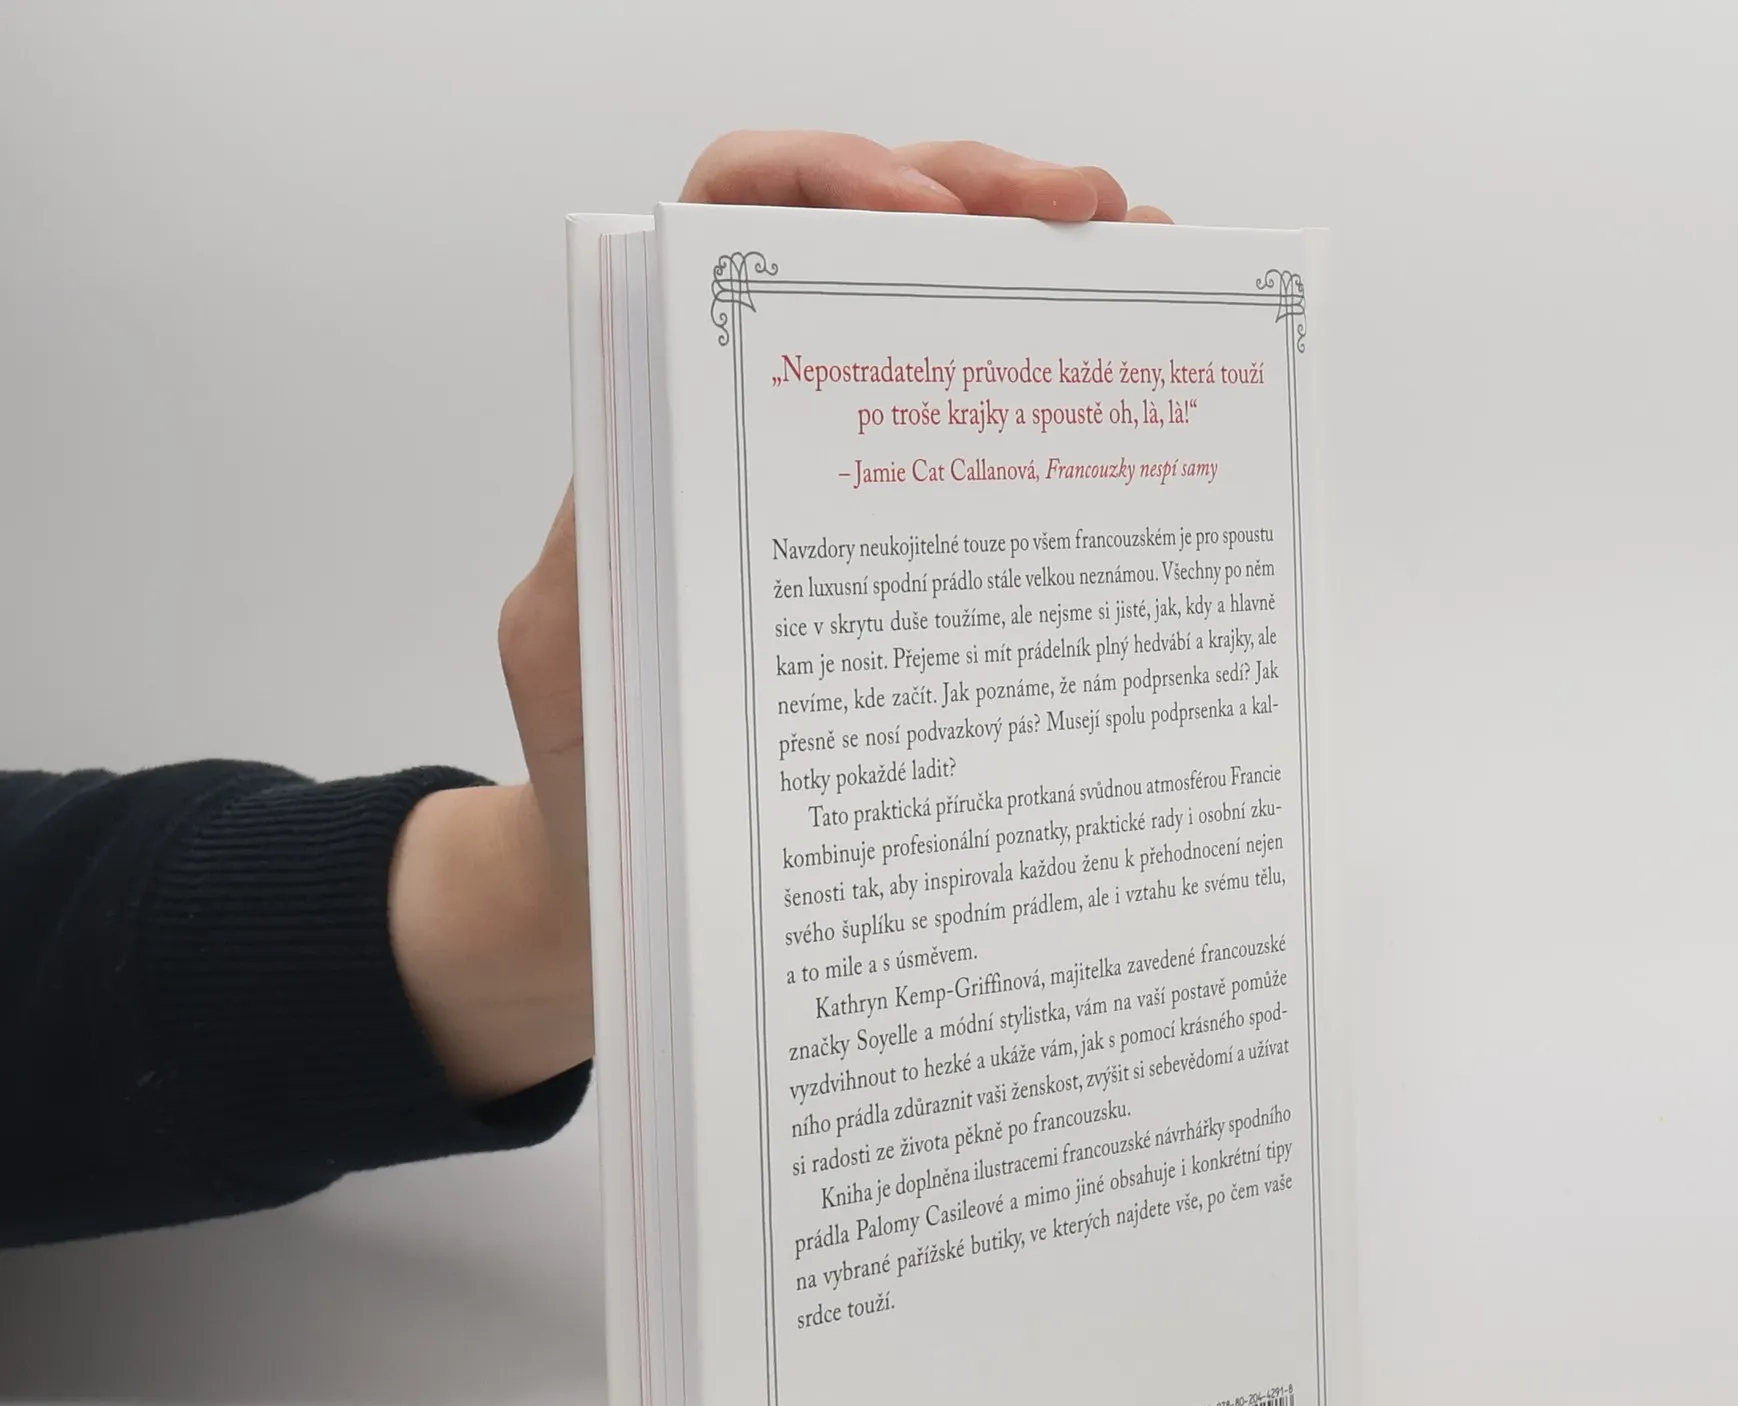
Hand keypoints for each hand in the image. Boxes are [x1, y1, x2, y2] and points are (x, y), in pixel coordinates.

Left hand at [390, 132, 1168, 1102]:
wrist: (621, 887)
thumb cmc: (595, 785)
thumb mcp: (578, 673)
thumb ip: (608, 574)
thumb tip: (675, 490)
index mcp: (671, 428)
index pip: (729, 221)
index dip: (819, 177)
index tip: (916, 214)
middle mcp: (761, 432)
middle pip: (867, 243)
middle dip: (984, 202)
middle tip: (1095, 219)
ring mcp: (843, 492)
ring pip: (942, 333)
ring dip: (1046, 286)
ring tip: (1150, 279)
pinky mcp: (903, 567)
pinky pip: (983, 461)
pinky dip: (1057, 411)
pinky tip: (1135, 408)